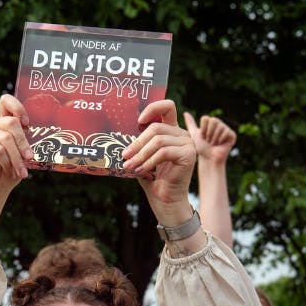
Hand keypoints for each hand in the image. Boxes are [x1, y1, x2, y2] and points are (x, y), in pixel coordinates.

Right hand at [0, 94, 33, 195]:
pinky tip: (10, 171)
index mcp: (3, 122)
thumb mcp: (22, 153)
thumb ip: (27, 141)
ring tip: (22, 171)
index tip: (27, 123)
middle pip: (11, 122)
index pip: (6, 101)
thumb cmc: (10, 169)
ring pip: (5, 139)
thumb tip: (47, 136)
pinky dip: (6, 162)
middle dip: (23, 142)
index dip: (18, 107)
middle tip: (30, 157)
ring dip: (16, 157)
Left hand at [124, 99, 195, 220]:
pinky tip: (141, 170)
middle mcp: (181, 134)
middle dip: (137, 143)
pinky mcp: (189, 154)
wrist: (164, 198)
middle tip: (124, 155)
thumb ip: (137, 143)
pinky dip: (149, 161)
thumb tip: (116, 134)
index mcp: (170, 130)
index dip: (153, 108)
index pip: (167, 107)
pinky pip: (164, 152)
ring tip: (129, 165)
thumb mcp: (141, 156)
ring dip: (140, 154)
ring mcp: (187, 143)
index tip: (138, 120)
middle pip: (156, 127)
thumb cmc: (151, 177)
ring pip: (158, 140)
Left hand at [184, 112, 235, 166]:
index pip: (205, 118)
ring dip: (214, 137)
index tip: (202, 136)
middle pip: (213, 120)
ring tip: (213, 143)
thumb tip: (185, 113)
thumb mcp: (194, 134)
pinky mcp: (232, 135)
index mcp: (210, 122)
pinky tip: (219, 144)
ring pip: (220, 126)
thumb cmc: (200, 147)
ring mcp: (226, 129)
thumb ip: (190, 124)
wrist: (208, 158)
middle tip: (208, 140)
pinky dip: (220, 140)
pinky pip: (226, 132)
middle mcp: (219, 124)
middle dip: (208, 133)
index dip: (202, 129)